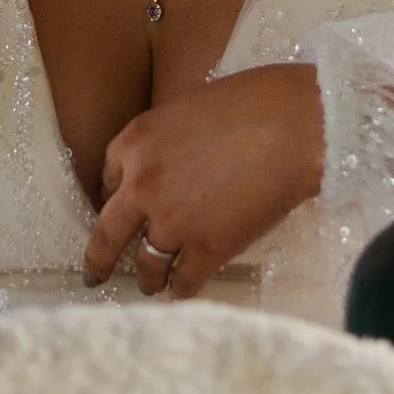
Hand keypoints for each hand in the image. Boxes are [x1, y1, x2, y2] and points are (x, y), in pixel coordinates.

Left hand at [83, 63, 324, 297]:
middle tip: (95, 275)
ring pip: (146, 265)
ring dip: (148, 279)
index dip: (115, 201)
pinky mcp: (208, 247)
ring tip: (152, 285)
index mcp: (135, 142)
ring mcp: (172, 220)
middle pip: (107, 234)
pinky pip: (184, 282)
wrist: (298, 124)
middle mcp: (142, 184)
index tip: (120, 215)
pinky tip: (184, 290)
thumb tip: (171, 167)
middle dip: (99, 260)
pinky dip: (182, 290)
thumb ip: (168, 141)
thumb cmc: (256, 103)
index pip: (107, 181)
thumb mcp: (188, 107)